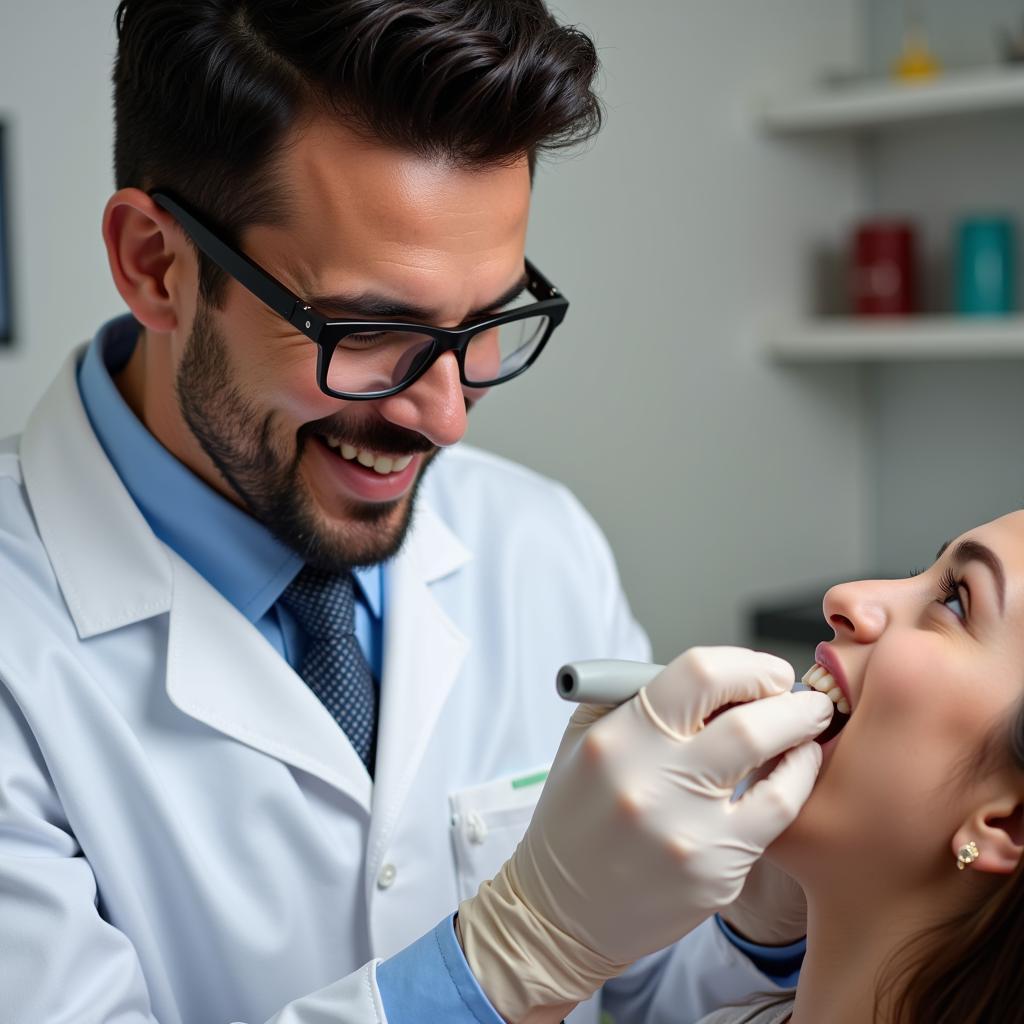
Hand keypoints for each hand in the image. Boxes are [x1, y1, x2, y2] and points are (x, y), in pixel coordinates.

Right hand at [456, 647, 832, 1022]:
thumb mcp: (586, 738)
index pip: (700, 673)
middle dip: (789, 699)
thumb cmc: (580, 813)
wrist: (562, 910)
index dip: (748, 665)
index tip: (766, 672)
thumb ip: (638, 694)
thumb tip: (719, 675)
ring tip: (809, 726)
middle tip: (802, 696)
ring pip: (773, 766)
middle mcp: (650, 782)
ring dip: (802, 735)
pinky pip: (777, 813)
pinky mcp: (713, 874)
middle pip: (749, 720)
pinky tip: (796, 769)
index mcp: (616, 738)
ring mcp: (686, 833)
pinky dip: (797, 779)